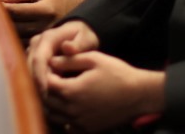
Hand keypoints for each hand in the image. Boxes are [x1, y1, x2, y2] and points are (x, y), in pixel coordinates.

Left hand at [0, 0, 87, 39]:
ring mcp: (42, 40)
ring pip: (14, 36)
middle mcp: (44, 27)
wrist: (78, 14)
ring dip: (3, 28)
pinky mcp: (40, 48)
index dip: (2, 6)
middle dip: (0, 17)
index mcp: (46, 10)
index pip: (16, 10)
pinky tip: (7, 30)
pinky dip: (10, 37)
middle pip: (13, 25)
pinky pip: (18, 44)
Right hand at [27, 20, 99, 94]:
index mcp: (48, 38)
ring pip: (27, 74)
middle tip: (48, 103)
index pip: (39, 59)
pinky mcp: (31, 60)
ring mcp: (32, 52)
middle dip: (37, 85)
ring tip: (48, 101)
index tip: (45, 93)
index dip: (40, 77)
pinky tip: (47, 97)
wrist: (77, 34)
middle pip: (30, 69)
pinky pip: (30, 76)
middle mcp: (36, 44)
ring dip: (36, 87)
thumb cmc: (84, 38)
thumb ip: (79, 45)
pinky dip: (37, 86)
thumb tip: (67, 47)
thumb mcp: (87, 39)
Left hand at [43, 51, 164, 132]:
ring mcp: (79, 123)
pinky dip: (63, 118)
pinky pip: (67, 127)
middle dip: (48, 89)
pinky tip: (72, 106)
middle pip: (48, 101)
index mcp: (72, 91)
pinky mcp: (87, 130)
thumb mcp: (93, 59)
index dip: (47, 73)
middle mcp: (72, 110)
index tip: (53, 67)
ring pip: (54, 116)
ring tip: (62, 91)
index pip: (47, 84)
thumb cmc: (116, 73)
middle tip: (55, 77)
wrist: (138, 95)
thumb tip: (51, 61)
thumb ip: (69, 60)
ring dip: (53, 104)